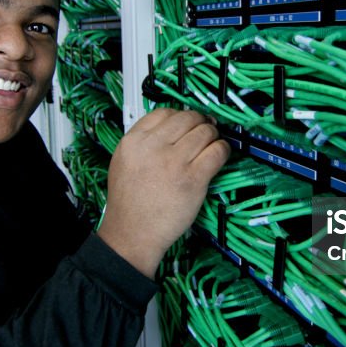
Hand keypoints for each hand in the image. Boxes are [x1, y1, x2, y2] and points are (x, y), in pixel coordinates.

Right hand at [97, 109, 229, 277]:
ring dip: (213, 135)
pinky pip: (217, 152)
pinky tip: (219, 155)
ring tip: (212, 144)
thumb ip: (143, 142)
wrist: (132, 234)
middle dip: (200, 122)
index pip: (164, 112)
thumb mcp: (123, 162)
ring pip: (205, 131)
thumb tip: (171, 128)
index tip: (187, 124)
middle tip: (205, 130)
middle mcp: (153, 148)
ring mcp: (175, 162)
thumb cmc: (129, 204)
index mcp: (134, 142)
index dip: (180, 116)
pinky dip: (223, 150)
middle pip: (187, 118)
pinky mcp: (193, 179)